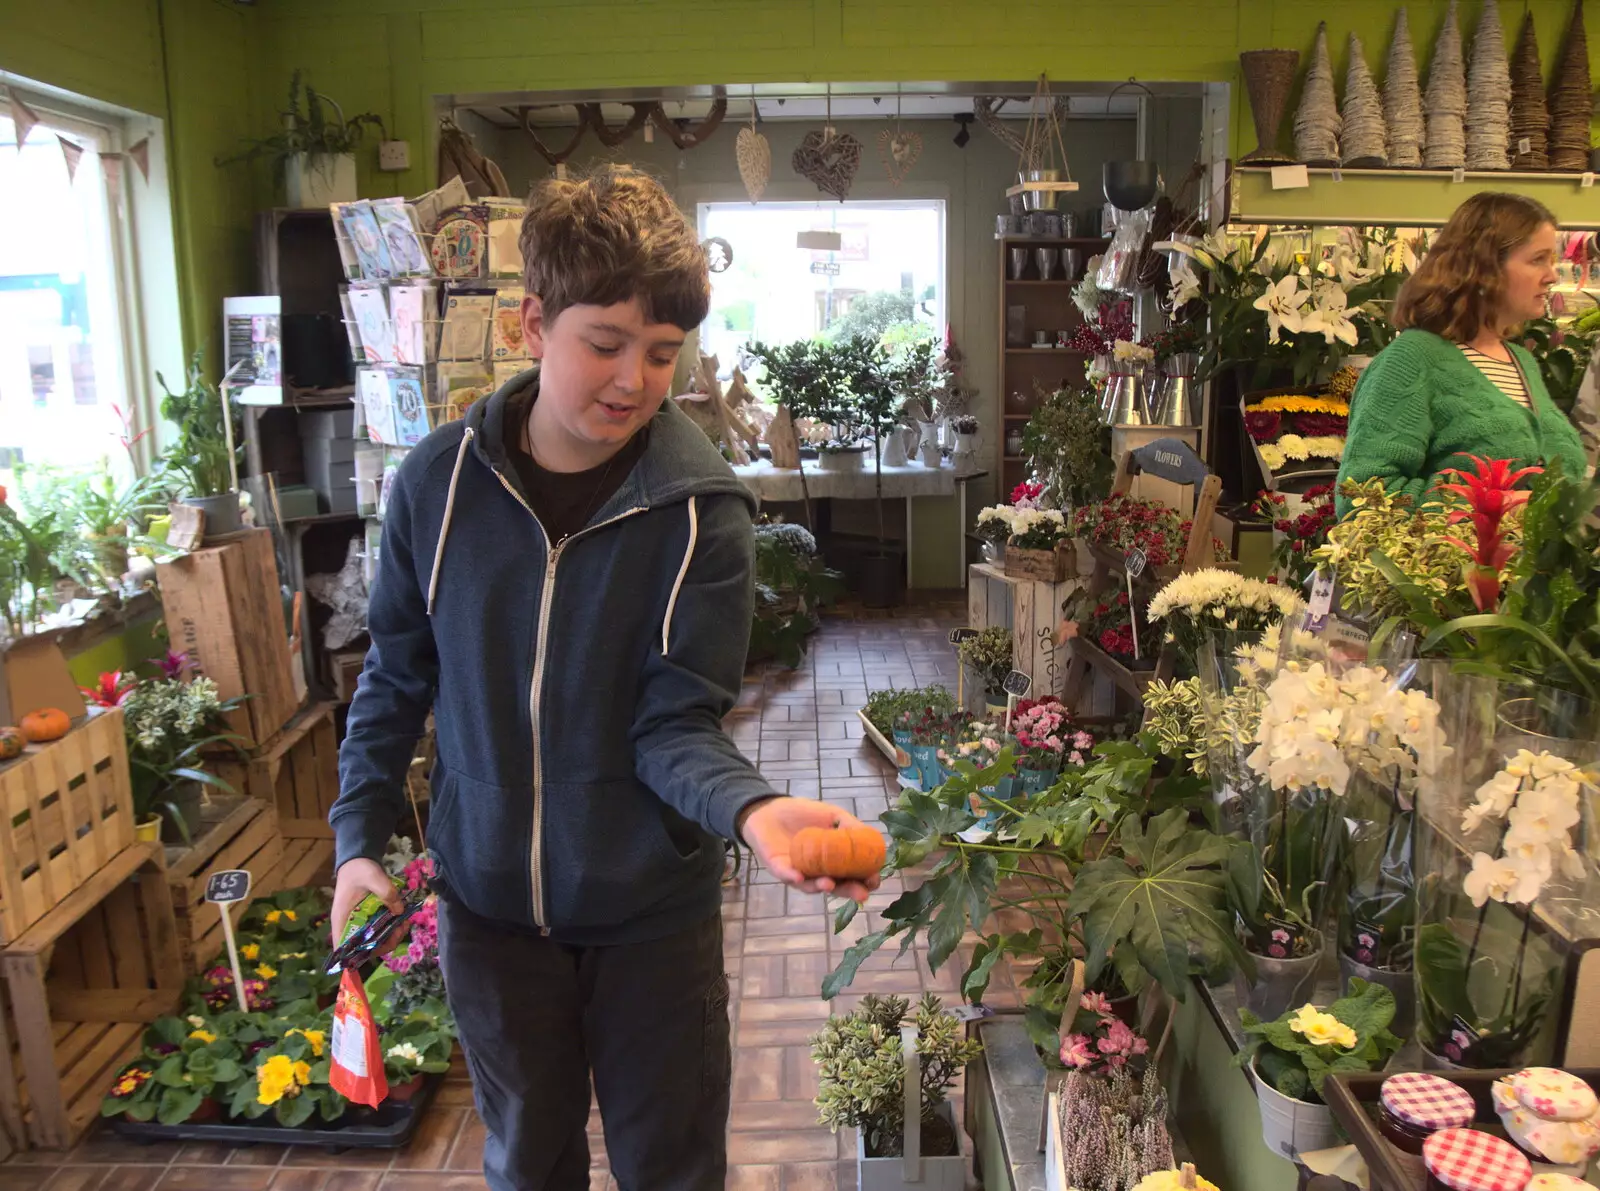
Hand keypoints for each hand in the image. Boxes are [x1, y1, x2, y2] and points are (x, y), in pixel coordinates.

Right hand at [331, 857, 405, 947]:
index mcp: (342, 920)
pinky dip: (391, 927)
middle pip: (363, 947)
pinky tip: (402, 918)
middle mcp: (348, 925)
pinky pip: (379, 929)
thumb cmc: (359, 869)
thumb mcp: (373, 877)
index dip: (358, 955)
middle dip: (384, 943)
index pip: (342, 948)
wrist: (358, 858)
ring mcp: (359, 922)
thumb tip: (400, 912)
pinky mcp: (368, 917)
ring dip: (390, 936)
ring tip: (405, 923)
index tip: (380, 945)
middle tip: (401, 929)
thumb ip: (386, 892)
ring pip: (374, 940)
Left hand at [739, 797, 882, 903]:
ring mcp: (799, 872)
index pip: (852, 874)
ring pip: (810, 884)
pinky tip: (799, 876)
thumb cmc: (805, 815)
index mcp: (833, 862)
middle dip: (849, 891)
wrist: (772, 808)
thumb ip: (850, 826)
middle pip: (836, 886)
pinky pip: (786, 874)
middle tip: (862, 894)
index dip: (865, 879)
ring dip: (821, 886)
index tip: (875, 879)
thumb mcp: (832, 816)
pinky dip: (792, 876)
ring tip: (830, 885)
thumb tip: (871, 837)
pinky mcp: (779, 867)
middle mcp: (818, 872)